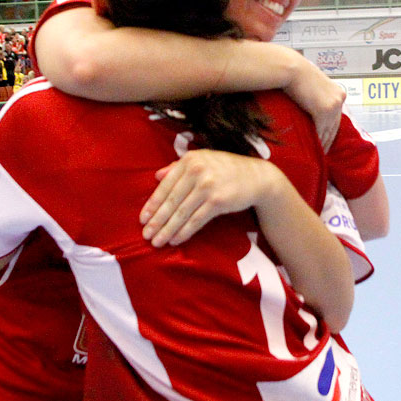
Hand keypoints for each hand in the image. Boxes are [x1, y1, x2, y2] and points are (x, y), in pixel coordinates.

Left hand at [139, 150, 275, 247]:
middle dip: (157, 220)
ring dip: (167, 229)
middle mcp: (197, 171)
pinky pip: (196, 219)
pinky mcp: (218, 201)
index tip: (142, 219)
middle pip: (171, 201)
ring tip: (157, 241)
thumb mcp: (203, 161)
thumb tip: (157, 176)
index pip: (165, 185)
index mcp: (189, 160)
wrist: (257, 177)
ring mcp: (208, 186)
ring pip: (182, 212)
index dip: (152, 204)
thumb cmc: (226, 169)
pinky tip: (175, 240)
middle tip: (146, 235)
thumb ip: (178, 167)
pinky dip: (184, 231)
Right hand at [285, 58, 344, 152]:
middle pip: (335, 126)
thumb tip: (310, 108)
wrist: (291, 69)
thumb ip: (315, 98)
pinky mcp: (323, 111)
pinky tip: (312, 148)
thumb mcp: (312, 86)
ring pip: (328, 131)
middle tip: (323, 153)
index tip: (326, 141)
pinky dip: (316, 140)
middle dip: (329, 141)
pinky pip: (320, 130)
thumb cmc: (296, 74)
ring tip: (318, 154)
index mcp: (338, 93)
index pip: (336, 118)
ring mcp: (333, 106)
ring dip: (323, 144)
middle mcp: (339, 100)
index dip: (331, 132)